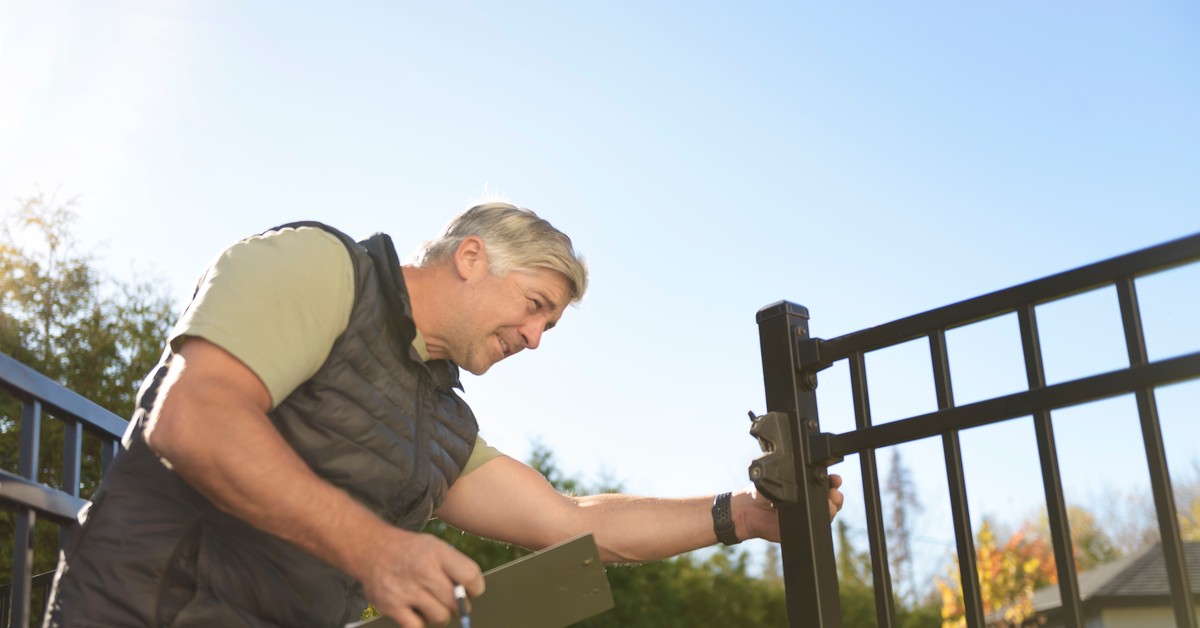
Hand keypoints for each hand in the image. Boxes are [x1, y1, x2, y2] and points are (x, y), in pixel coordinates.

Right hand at [357, 529, 483, 627]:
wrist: (371, 549)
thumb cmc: (410, 551)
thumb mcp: (434, 546)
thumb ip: (453, 565)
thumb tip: (470, 594)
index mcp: (437, 552)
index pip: (470, 576)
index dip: (475, 588)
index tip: (471, 591)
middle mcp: (422, 570)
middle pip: (456, 601)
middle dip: (459, 606)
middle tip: (452, 602)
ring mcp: (406, 589)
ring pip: (440, 617)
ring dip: (441, 616)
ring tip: (434, 606)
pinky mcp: (391, 606)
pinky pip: (418, 627)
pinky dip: (421, 623)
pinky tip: (418, 612)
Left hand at [734, 473, 844, 542]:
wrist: (750, 510)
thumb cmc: (762, 492)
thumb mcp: (779, 479)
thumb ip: (794, 476)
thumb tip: (808, 474)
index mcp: (806, 487)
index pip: (828, 483)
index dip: (834, 481)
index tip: (835, 479)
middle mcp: (810, 501)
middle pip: (834, 499)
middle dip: (837, 495)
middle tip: (833, 492)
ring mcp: (809, 515)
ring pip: (830, 512)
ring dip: (832, 507)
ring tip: (828, 502)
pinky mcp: (805, 528)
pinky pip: (818, 526)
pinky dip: (821, 520)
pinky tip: (817, 514)